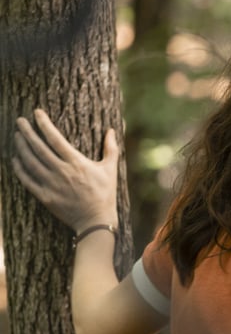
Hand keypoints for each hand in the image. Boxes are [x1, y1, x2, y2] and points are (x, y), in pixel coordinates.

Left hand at [12, 109, 118, 232]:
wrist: (96, 220)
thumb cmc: (105, 193)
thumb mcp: (110, 169)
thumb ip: (110, 149)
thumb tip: (112, 130)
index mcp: (77, 163)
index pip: (56, 139)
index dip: (44, 124)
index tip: (36, 113)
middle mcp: (62, 172)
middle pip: (39, 148)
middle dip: (27, 132)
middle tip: (19, 121)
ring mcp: (51, 184)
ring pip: (30, 162)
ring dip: (21, 147)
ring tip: (16, 136)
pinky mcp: (45, 197)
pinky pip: (27, 180)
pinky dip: (19, 169)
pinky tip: (15, 160)